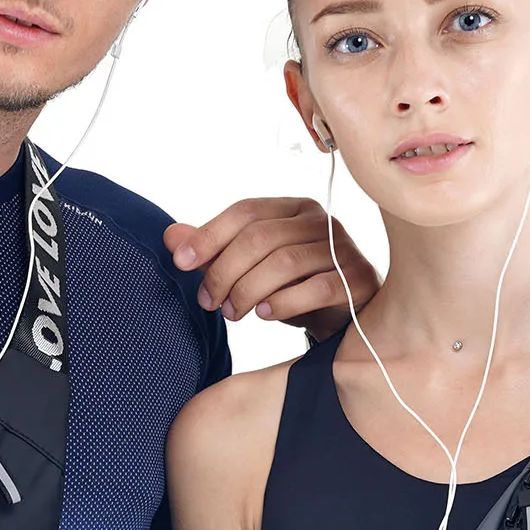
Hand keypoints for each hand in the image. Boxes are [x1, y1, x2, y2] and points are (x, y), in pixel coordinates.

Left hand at [164, 197, 379, 340]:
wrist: (346, 320)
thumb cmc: (294, 289)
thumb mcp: (250, 270)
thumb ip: (213, 252)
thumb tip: (170, 236)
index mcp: (293, 209)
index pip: (246, 211)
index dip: (209, 235)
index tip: (181, 263)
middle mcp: (321, 221)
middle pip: (260, 237)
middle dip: (224, 271)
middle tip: (209, 302)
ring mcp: (343, 248)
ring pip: (285, 262)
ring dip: (248, 291)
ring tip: (232, 313)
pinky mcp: (359, 279)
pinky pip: (317, 288)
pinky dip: (285, 302)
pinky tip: (265, 315)